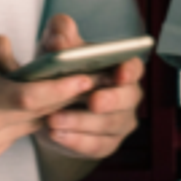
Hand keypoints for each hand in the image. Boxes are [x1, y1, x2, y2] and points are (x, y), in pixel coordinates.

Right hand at [0, 34, 99, 163]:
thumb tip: (23, 63)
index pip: (31, 96)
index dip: (62, 87)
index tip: (85, 75)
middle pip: (39, 110)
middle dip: (64, 94)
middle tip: (89, 75)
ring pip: (31, 122)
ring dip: (44, 104)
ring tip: (61, 83)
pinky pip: (16, 130)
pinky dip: (21, 114)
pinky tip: (16, 98)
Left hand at [31, 15, 144, 161]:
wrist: (46, 106)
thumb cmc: (58, 70)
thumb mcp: (54, 48)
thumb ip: (59, 34)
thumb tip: (59, 40)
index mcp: (119, 68)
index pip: (133, 68)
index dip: (129, 71)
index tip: (119, 74)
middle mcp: (126, 96)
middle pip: (127, 99)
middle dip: (110, 100)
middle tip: (92, 101)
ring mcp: (118, 123)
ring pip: (109, 125)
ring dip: (81, 122)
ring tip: (54, 119)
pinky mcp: (105, 144)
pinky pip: (95, 146)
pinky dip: (75, 141)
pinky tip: (56, 134)